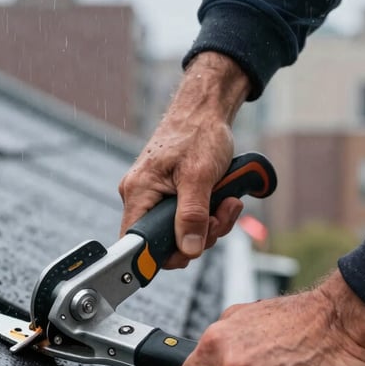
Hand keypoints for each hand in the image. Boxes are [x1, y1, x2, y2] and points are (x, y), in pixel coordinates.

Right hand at [119, 52, 250, 268]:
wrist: (205, 110)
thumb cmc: (198, 133)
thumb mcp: (199, 176)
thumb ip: (192, 216)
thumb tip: (188, 250)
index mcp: (138, 193)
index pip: (138, 243)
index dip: (164, 254)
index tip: (191, 249)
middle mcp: (141, 197)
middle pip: (166, 242)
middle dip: (200, 235)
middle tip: (219, 216)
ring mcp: (156, 197)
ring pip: (182, 232)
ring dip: (211, 224)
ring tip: (227, 201)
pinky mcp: (171, 196)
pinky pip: (189, 219)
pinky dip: (209, 215)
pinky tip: (224, 199)